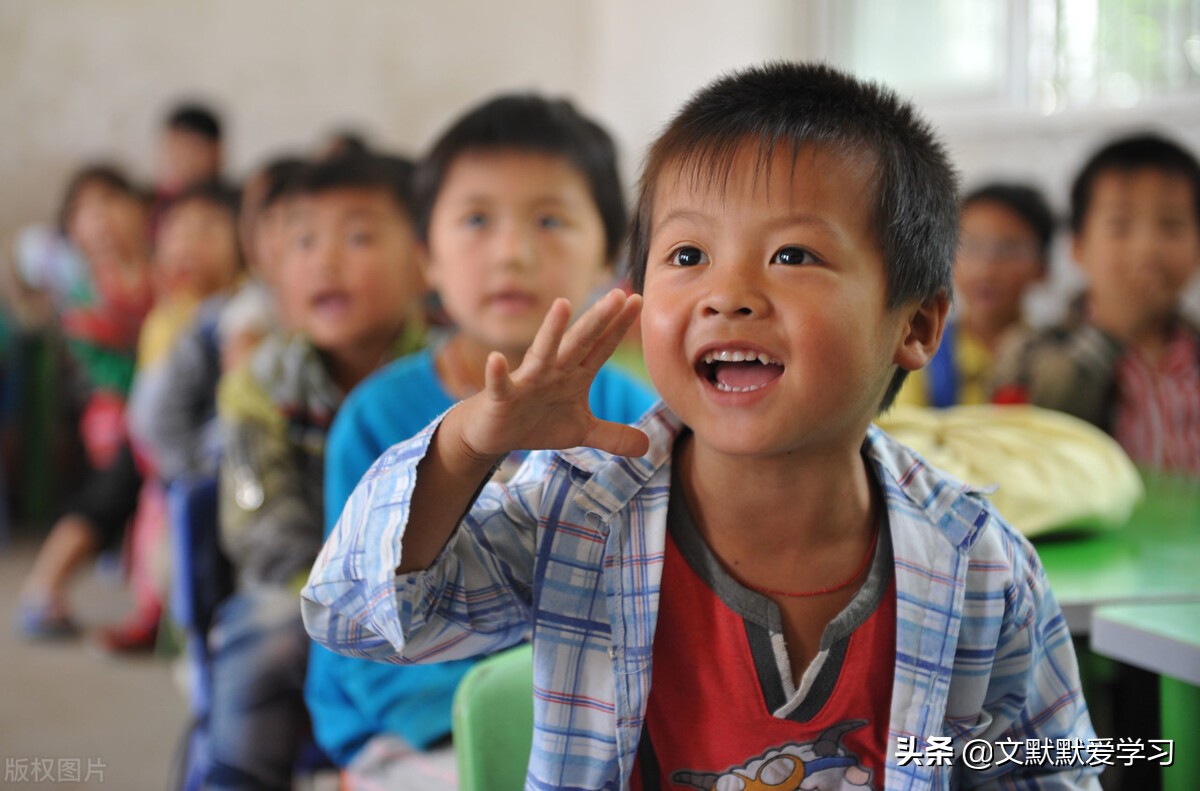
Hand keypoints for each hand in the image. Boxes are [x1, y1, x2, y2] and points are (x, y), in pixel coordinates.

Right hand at [447, 289, 650, 463]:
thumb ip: (612, 436)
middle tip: (618, 295)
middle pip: (579, 342)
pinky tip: (496, 359)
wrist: (494, 433)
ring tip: (563, 304)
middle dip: (598, 320)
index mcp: (574, 375)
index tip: (638, 301)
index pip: (601, 347)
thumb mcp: (580, 432)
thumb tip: (647, 446)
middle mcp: (553, 371)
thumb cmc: (537, 422)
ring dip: (552, 330)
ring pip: (542, 353)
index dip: (618, 326)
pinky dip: (497, 373)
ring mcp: (527, 382)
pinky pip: (500, 384)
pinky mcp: (502, 398)